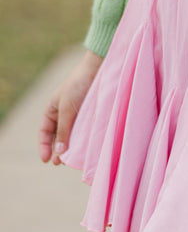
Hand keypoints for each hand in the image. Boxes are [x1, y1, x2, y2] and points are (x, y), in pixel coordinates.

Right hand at [38, 49, 103, 164]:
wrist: (98, 69)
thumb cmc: (78, 85)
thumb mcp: (67, 109)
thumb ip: (63, 130)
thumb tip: (58, 152)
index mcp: (52, 109)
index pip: (44, 131)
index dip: (44, 146)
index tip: (46, 160)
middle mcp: (63, 113)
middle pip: (57, 136)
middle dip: (57, 150)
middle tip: (60, 163)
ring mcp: (77, 114)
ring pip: (71, 135)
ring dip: (70, 147)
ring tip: (70, 159)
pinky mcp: (89, 115)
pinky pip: (82, 131)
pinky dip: (81, 140)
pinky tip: (83, 149)